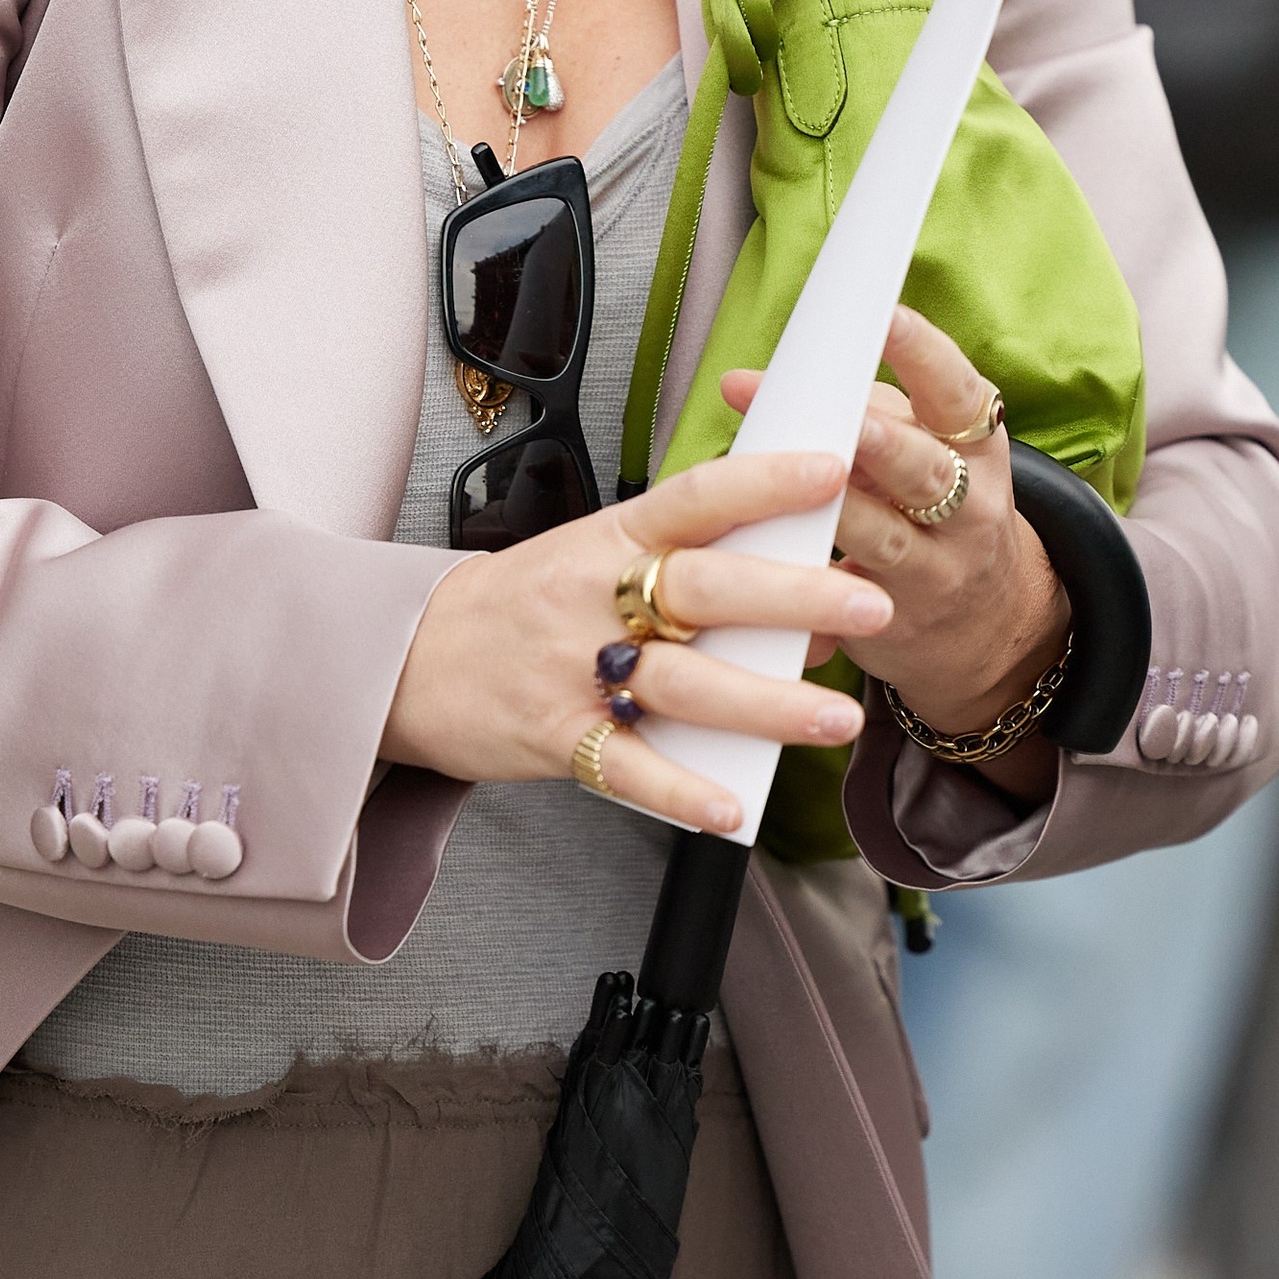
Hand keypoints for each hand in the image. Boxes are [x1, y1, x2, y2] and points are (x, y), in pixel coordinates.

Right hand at [382, 445, 894, 837]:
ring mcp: (573, 670)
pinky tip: (733, 808)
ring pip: (682, 686)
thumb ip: (687, 572)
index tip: (832, 469)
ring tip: (840, 719)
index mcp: (609, 540)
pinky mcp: (554, 737)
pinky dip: (680, 791)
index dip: (763, 481)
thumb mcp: (592, 559)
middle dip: (794, 596)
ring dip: (767, 705)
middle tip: (873, 600)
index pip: (695, 498)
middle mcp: (595, 597)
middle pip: (704, 590)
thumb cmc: (521, 607)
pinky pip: (626, 769)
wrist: (405, 657)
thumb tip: (807, 605)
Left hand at [725, 301, 1068, 799]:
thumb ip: (849, 411)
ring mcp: (936, 570)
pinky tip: (769, 563)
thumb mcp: (921, 450)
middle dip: (887, 445)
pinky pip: (846, 596)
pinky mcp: (895, 621)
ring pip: (888, 539)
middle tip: (851, 422)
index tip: (886, 317)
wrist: (987, 624)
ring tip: (805, 487)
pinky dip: (808, 576)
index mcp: (976, 447)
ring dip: (844, 511)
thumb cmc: (931, 507)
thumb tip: (744, 383)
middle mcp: (970, 508)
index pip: (959, 394)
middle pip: (929, 473)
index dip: (924, 355)